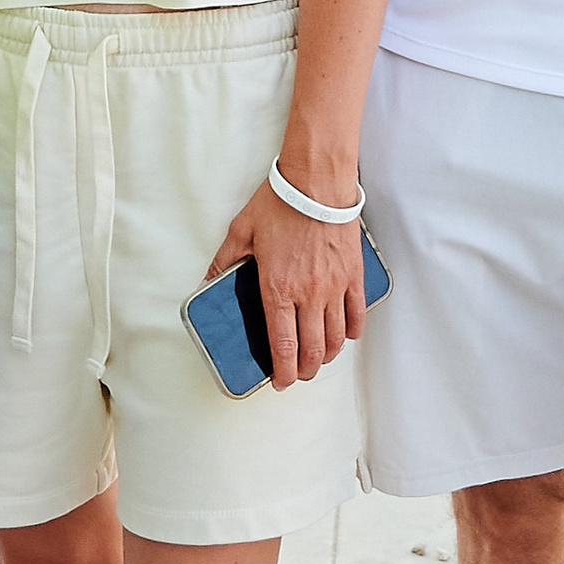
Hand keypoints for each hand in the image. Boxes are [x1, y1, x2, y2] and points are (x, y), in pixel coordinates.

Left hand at [206, 180, 365, 388]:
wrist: (317, 181)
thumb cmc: (279, 202)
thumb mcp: (241, 231)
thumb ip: (224, 262)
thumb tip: (206, 282)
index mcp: (277, 288)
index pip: (283, 346)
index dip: (283, 372)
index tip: (280, 382)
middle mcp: (308, 294)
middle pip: (312, 351)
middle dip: (305, 371)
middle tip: (298, 374)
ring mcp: (334, 287)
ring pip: (336, 339)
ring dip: (327, 356)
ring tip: (318, 359)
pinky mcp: (353, 275)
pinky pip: (357, 315)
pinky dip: (351, 332)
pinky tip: (343, 335)